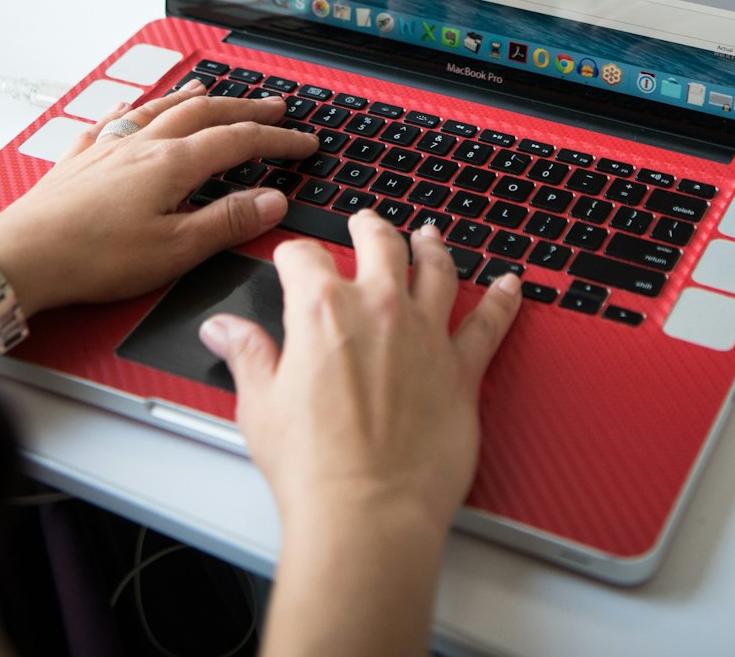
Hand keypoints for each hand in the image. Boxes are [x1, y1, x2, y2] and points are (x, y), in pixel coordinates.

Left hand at [0, 82, 317, 324]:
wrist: (23, 256)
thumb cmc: (94, 258)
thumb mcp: (175, 250)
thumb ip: (227, 221)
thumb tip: (272, 200)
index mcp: (173, 164)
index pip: (240, 141)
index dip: (279, 139)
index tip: (305, 141)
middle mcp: (143, 145)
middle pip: (204, 112)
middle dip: (245, 106)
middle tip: (274, 105)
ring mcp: (109, 148)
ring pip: (159, 108)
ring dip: (192, 97)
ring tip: (211, 89)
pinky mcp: (79, 160)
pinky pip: (112, 121)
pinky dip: (132, 109)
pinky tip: (131, 107)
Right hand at [200, 211, 521, 656]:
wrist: (369, 512)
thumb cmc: (313, 468)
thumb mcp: (260, 406)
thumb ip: (247, 354)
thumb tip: (223, 329)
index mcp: (323, 309)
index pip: (304, 258)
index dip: (292, 256)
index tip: (290, 260)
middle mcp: (379, 307)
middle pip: (380, 243)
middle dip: (369, 227)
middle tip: (364, 223)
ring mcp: (426, 333)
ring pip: (436, 269)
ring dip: (431, 246)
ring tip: (429, 235)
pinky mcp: (462, 367)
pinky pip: (490, 322)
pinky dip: (503, 300)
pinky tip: (511, 285)